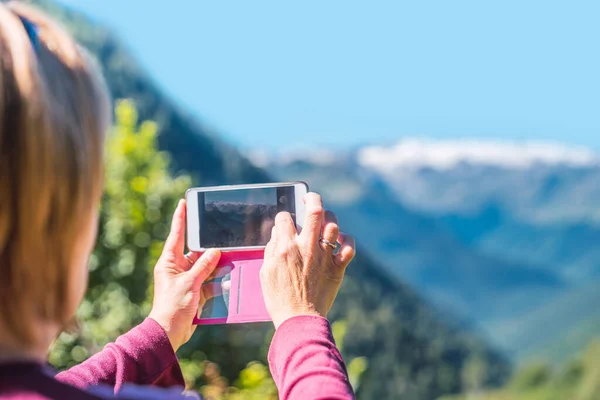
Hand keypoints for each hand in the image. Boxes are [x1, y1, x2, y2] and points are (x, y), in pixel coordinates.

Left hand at [149, 199, 220, 351]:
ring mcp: (187, 279)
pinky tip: (229, 278)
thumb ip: (203, 265)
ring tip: (231, 256)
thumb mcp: (189, 282)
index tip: (183, 202)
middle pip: (196, 250)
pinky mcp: (195, 290)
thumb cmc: (173, 306)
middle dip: (209, 245)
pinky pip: (209, 280)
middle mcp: (178, 267)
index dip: (180, 218)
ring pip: (205, 266)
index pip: (176, 234)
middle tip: (220, 231)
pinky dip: (218, 280)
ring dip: (216, 265)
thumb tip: (215, 251)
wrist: (170, 332)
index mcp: (169, 261)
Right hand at [260, 192, 355, 328]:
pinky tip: (340, 241)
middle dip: (312, 198)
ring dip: (329, 219)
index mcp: (285, 248)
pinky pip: (349, 247)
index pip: (284, 218)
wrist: (299, 319)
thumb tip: (278, 233)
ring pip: (333, 225)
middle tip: (310, 198)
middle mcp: (306, 247)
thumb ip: (271, 250)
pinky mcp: (337, 268)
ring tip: (325, 221)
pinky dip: (347, 241)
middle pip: (314, 211)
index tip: (285, 221)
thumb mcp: (265, 273)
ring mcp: (324, 256)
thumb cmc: (279, 298)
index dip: (283, 217)